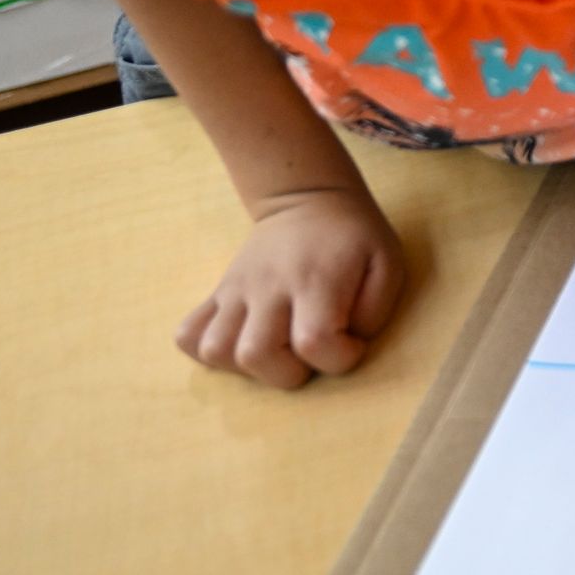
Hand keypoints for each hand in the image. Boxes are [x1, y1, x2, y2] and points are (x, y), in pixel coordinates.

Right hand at [177, 189, 407, 388]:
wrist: (308, 200)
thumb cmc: (353, 237)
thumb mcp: (387, 262)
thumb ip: (375, 309)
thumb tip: (347, 341)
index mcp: (314, 281)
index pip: (315, 342)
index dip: (339, 358)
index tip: (351, 343)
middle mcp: (268, 287)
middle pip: (256, 355)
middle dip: (288, 374)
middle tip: (310, 354)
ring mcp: (236, 290)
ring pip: (215, 350)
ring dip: (245, 368)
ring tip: (275, 351)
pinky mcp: (218, 293)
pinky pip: (188, 334)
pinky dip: (207, 351)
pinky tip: (241, 343)